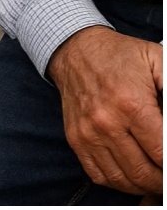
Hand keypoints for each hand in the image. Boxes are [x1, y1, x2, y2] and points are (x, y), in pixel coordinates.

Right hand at [48, 25, 161, 194]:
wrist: (75, 49)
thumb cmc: (120, 56)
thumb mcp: (157, 60)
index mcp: (130, 104)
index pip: (162, 154)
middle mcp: (106, 122)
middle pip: (144, 173)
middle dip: (162, 179)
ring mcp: (88, 133)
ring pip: (124, 180)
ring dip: (144, 184)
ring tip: (154, 174)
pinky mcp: (75, 138)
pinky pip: (100, 176)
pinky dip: (120, 182)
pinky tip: (131, 172)